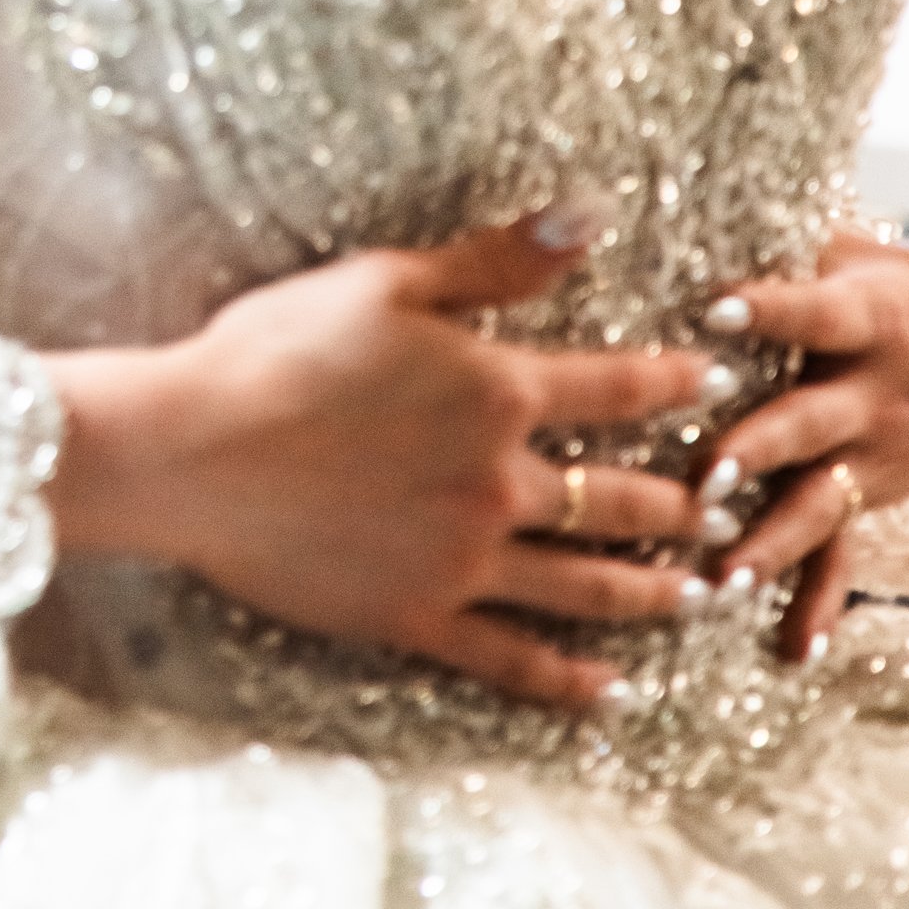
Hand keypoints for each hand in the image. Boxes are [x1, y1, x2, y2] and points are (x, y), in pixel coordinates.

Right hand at [47, 208, 718, 712]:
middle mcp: (499, 484)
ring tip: (693, 597)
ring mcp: (463, 560)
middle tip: (720, 513)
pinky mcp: (416, 616)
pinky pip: (512, 660)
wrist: (188, 451)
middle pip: (619, 498)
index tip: (713, 383)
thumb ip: (494, 261)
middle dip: (680, 504)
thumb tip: (588, 216)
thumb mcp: (384, 282)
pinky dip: (569, 680)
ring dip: (650, 592)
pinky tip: (609, 692)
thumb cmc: (273, 352)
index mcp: (497, 393)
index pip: (618, 386)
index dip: (674, 383)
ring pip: (586, 586)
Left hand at [695, 229, 908, 636]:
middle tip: (708, 475)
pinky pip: (842, 554)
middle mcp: (869, 392)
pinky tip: (791, 649)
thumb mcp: (854, 254)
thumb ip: (780, 247)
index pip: (813, 312)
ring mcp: (871, 454)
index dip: (769, 311)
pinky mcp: (866, 496)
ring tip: (726, 575)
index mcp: (864, 318)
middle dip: (758, 449)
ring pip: (817, 500)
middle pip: (808, 420)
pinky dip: (818, 603)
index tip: (715, 311)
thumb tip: (670, 209)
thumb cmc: (893, 288)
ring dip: (771, 540)